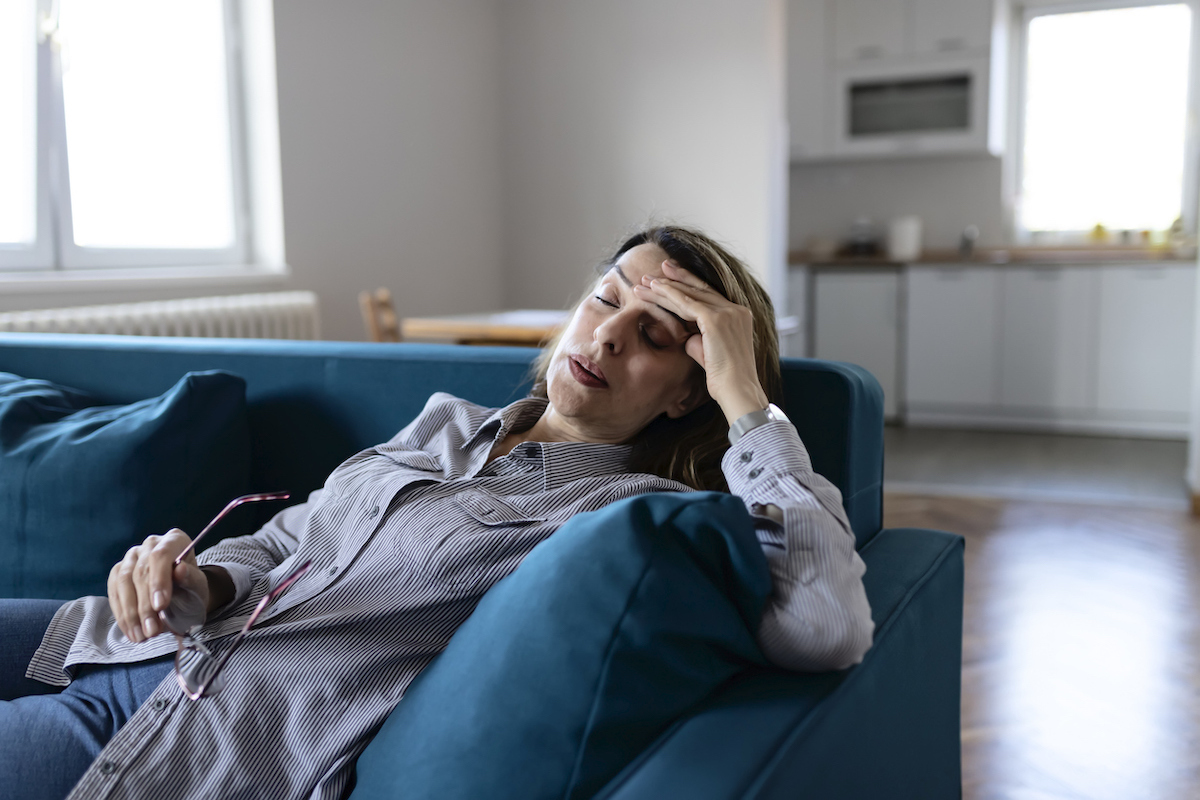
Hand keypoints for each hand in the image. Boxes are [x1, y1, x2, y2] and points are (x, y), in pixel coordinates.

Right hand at [107, 529, 209, 642]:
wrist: (183, 594)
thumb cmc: (192, 587)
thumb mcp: (198, 586)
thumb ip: (191, 578)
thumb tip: (180, 570)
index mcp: (174, 540)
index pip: (161, 556)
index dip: (159, 581)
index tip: (160, 606)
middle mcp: (150, 544)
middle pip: (141, 572)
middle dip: (145, 606)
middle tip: (152, 631)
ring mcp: (131, 557)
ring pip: (123, 583)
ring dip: (131, 614)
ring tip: (141, 636)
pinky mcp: (118, 573)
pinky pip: (114, 593)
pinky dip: (122, 615)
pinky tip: (131, 631)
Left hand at [634, 260, 768, 423]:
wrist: (737, 391)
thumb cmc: (724, 380)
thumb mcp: (710, 353)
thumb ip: (698, 340)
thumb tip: (685, 336)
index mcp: (739, 316)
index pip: (710, 295)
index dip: (689, 286)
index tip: (671, 278)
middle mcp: (736, 310)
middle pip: (700, 289)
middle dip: (676, 279)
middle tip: (658, 269)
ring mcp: (728, 313)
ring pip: (690, 295)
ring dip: (665, 287)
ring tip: (645, 281)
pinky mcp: (715, 320)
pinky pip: (686, 304)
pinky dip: (668, 295)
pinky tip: (653, 290)